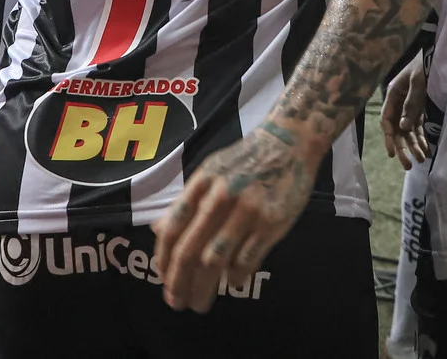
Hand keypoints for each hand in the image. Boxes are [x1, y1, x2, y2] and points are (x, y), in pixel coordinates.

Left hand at [151, 124, 314, 312]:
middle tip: (177, 303)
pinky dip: (235, 278)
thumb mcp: (210, 171)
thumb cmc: (245, 159)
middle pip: (190, 251)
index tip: (164, 280)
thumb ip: (185, 201)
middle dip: (179, 283)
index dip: (164, 260)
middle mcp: (220, 198)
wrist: (289, 142)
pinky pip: (246, 260)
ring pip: (215, 261)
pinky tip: (231, 284)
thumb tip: (158, 230)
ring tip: (200, 304)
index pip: (173, 229)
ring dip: (204, 288)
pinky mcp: (272, 223)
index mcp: (202, 184)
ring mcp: (247, 211)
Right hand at [379, 62, 429, 167]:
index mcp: (393, 94)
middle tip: (408, 166)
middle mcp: (398, 103)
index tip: (392, 152)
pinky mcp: (419, 108)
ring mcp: (409, 106)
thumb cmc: (425, 64)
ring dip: (414, 146)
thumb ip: (411, 104)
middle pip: (397, 129)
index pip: (386, 120)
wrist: (437, 54)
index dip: (388, 137)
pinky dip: (421, 138)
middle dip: (402, 147)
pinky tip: (426, 150)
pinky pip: (418, 127)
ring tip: (421, 160)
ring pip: (408, 131)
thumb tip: (403, 127)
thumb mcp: (418, 82)